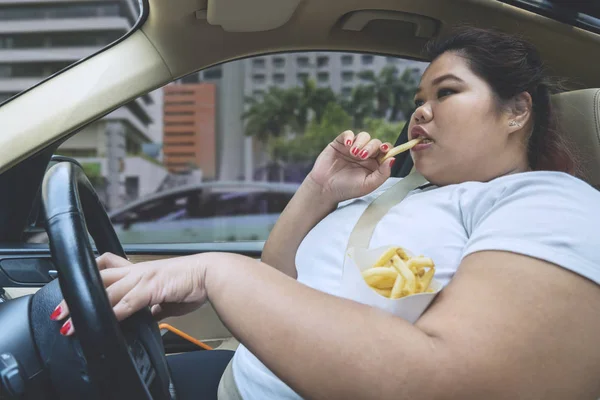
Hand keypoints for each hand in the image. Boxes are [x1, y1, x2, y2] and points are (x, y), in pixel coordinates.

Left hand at [49, 252, 207, 335]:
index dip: (88, 280)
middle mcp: (138, 271)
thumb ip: (156, 307)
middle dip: (76, 294)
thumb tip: (149, 318)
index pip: (107, 270)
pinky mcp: (152, 288)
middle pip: (97, 278)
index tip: (73, 293)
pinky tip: (103, 322)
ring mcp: (143, 278)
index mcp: (141, 272)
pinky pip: (127, 301)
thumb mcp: (169, 297)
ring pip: (106, 291)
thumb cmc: (195, 283)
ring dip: (85, 308)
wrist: (212, 275)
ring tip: (70, 324)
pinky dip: (113, 312)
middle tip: (59, 312)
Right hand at [306, 130, 394, 203]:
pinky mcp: (340, 143)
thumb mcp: (368, 185)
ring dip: (361, 143)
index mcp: (374, 164)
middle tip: (362, 156)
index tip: (384, 149)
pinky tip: (347, 145)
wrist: (325, 188)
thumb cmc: (347, 189)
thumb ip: (382, 174)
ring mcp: (353, 148)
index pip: (386, 151)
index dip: (387, 148)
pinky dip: (349, 136)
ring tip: (353, 153)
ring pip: (364, 136)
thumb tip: (393, 159)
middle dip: (371, 147)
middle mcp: (365, 154)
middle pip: (375, 142)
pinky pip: (348, 134)